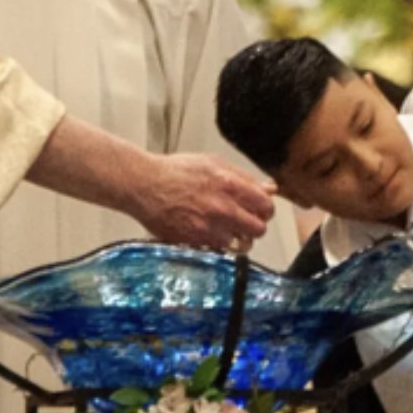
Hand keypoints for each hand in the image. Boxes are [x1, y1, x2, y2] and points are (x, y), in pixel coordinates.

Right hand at [135, 153, 273, 247]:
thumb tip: (269, 188)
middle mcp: (222, 208)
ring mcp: (209, 228)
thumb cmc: (174, 171)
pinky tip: (210, 232)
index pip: (266, 205)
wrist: (144, 185)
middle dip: (255, 225)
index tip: (260, 209)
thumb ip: (244, 177)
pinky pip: (220, 250)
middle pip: (258, 229)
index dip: (265, 208)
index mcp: (229, 185)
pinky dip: (218, 244)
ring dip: (237, 237)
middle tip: (246, 221)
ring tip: (227, 228)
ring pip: (241, 244)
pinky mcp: (196, 242)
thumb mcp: (212, 163)